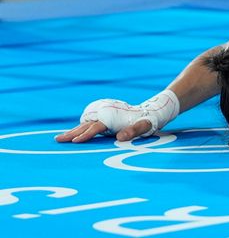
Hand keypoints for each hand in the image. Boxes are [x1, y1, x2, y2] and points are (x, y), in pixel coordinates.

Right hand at [55, 91, 178, 143]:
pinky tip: (73, 135)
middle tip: (58, 140)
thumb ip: (133, 131)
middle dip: (72, 133)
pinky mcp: (104, 119)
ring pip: (85, 124)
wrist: (147, 111)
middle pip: (85, 125)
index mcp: (112, 118)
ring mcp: (104, 116)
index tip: (75, 142)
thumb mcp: (144, 126)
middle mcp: (105, 115)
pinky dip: (80, 129)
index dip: (85, 135)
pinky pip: (90, 124)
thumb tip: (120, 138)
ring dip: (73, 131)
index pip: (95, 128)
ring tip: (61, 138)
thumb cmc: (146, 121)